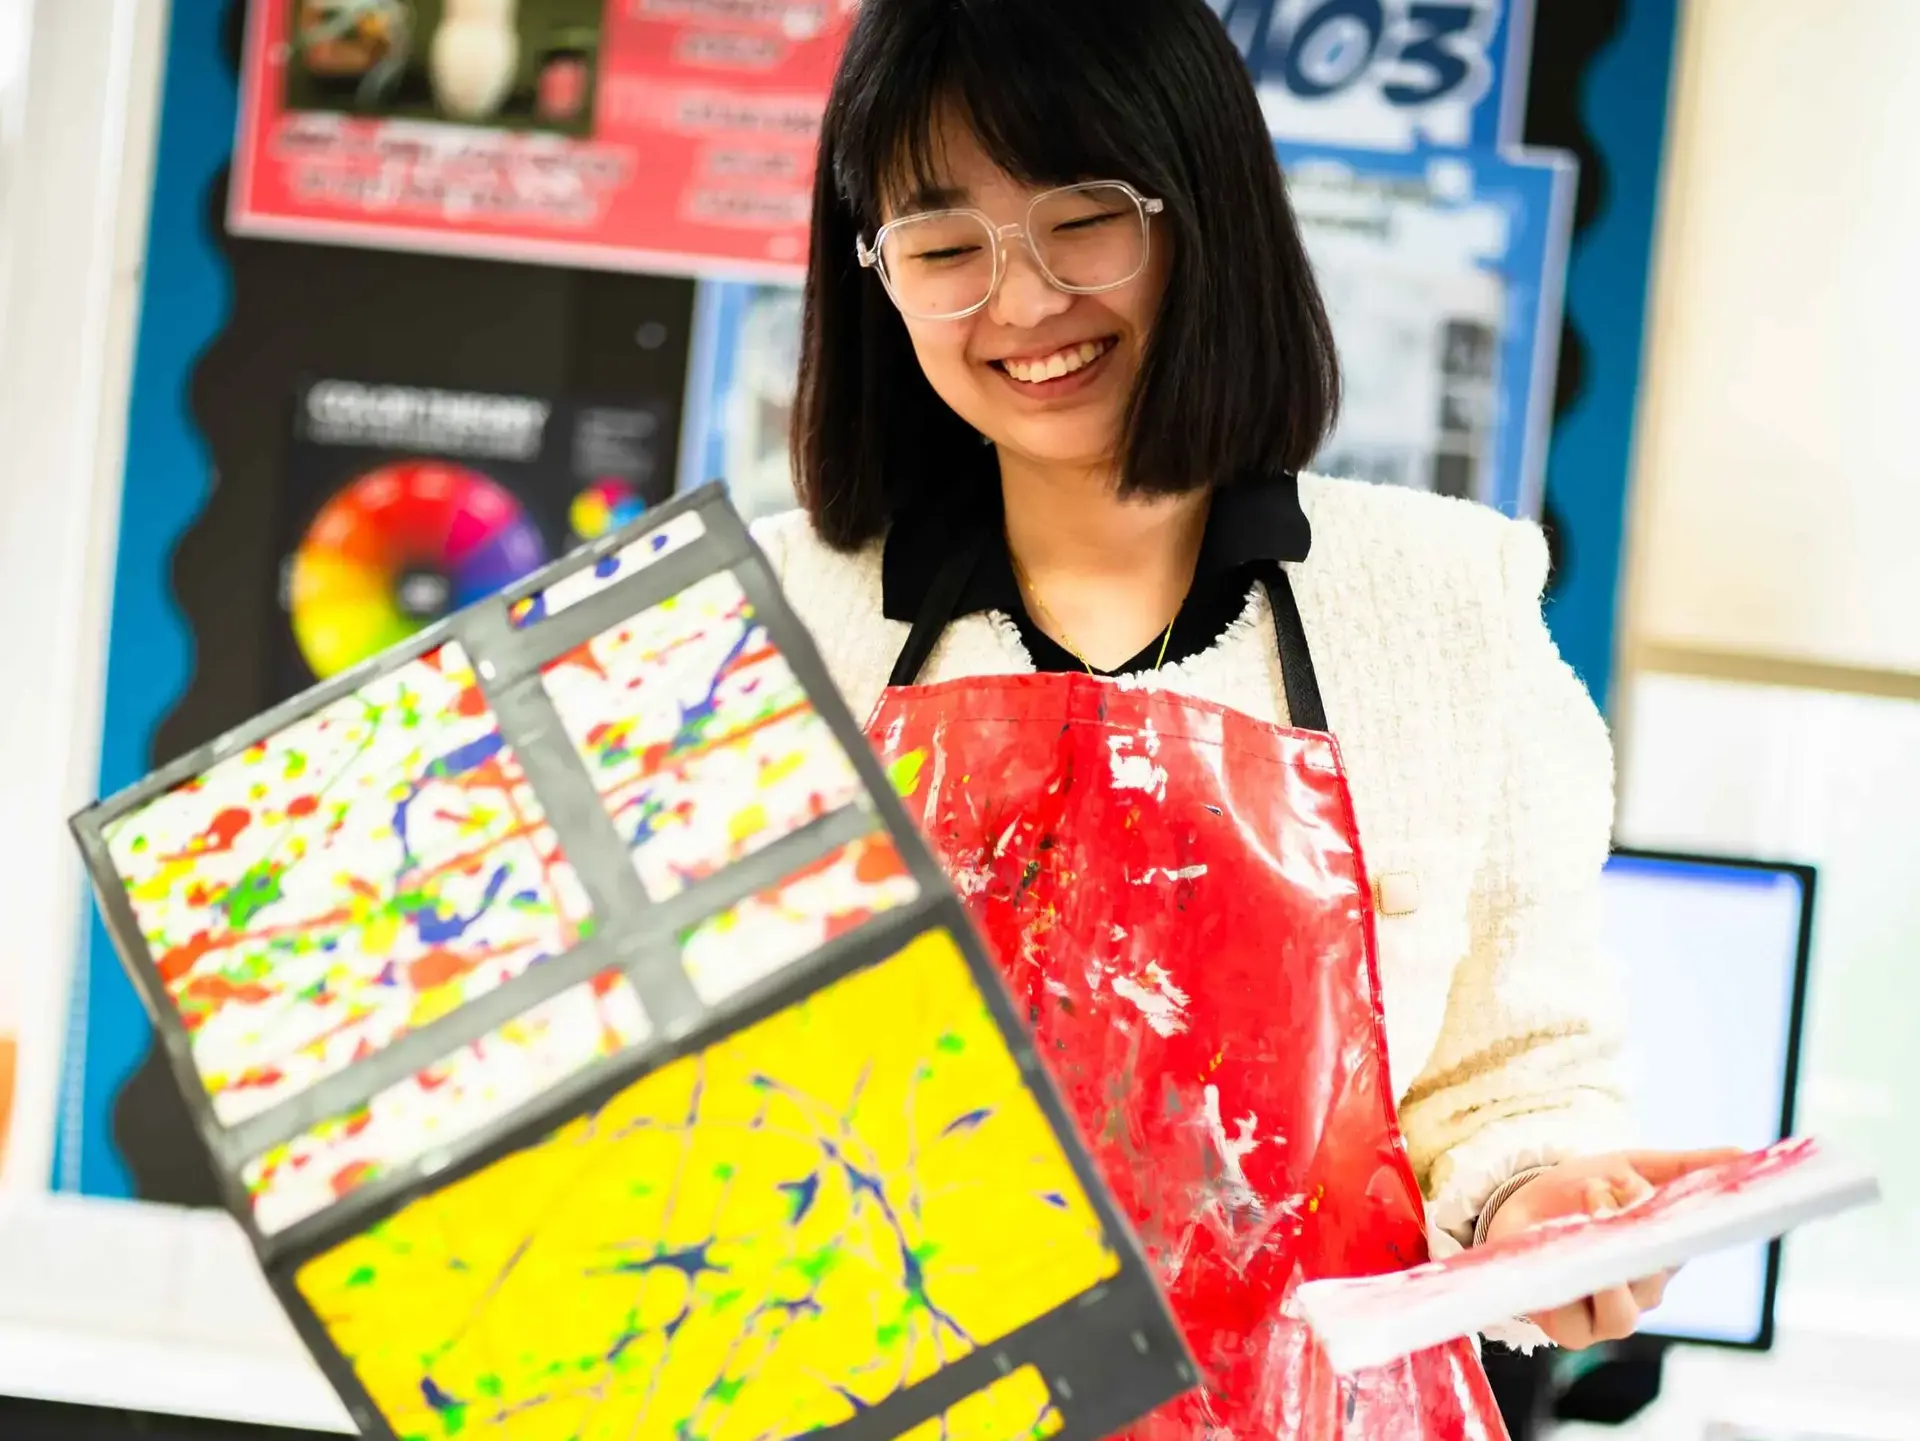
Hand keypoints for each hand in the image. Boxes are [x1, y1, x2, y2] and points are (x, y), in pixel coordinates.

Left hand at [1482, 1148, 1743, 1348]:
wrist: (1517, 1206)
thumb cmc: (1579, 1191)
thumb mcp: (1629, 1166)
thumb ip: (1682, 1167)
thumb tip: (1741, 1154)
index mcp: (1664, 1257)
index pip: (1685, 1249)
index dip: (1686, 1229)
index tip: (1679, 1203)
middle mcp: (1643, 1291)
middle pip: (1653, 1280)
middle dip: (1632, 1238)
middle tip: (1609, 1192)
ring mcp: (1608, 1315)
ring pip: (1623, 1311)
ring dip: (1602, 1268)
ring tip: (1581, 1221)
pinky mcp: (1570, 1330)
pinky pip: (1579, 1323)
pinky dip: (1568, 1291)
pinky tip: (1558, 1256)